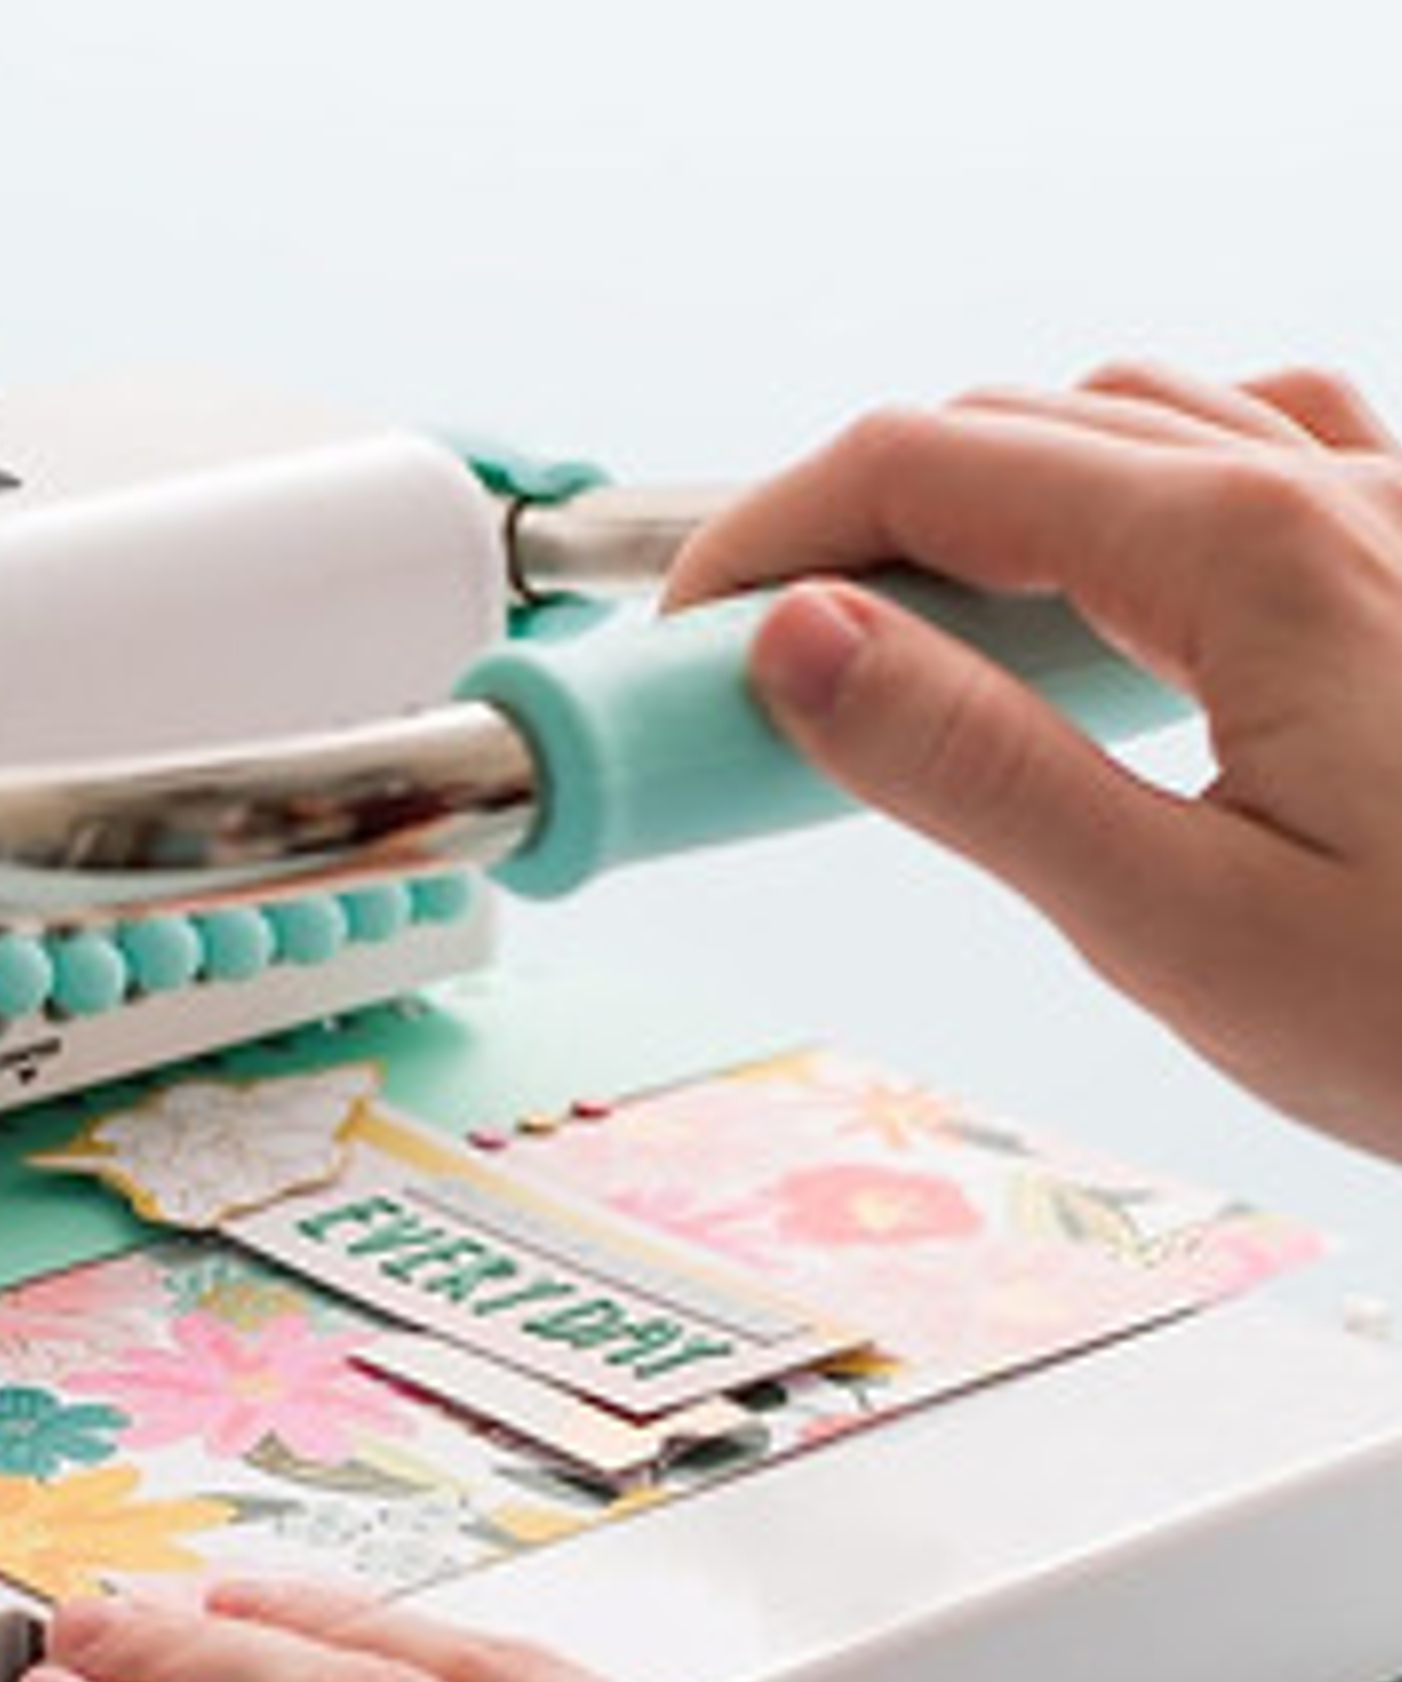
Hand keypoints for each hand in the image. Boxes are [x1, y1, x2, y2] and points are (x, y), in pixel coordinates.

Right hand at [667, 363, 1401, 1159]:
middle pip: (1013, 428)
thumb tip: (800, 644)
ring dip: (977, 498)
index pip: (928, 468)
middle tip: (753, 665)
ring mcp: (1394, 508)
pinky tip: (1106, 585)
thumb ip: (981, 772)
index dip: (767, 534)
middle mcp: (1327, 486)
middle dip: (846, 522)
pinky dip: (1123, 491)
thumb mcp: (1184, 927)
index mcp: (1246, 555)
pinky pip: (1249, 449)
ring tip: (897, 636)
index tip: (680, 637)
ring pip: (1130, 424)